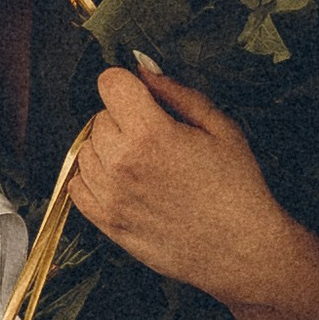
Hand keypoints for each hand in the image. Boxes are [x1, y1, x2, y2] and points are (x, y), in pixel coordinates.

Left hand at [75, 58, 318, 319]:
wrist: (242, 250)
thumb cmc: (238, 186)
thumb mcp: (220, 127)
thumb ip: (176, 93)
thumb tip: (142, 69)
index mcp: (150, 133)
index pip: (109, 83)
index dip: (127, 85)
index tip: (143, 98)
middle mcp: (121, 162)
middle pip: (99, 117)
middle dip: (123, 119)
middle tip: (155, 137)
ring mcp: (109, 195)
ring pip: (86, 150)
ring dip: (107, 149)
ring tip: (143, 163)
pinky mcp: (106, 223)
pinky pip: (77, 186)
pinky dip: (93, 178)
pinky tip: (122, 182)